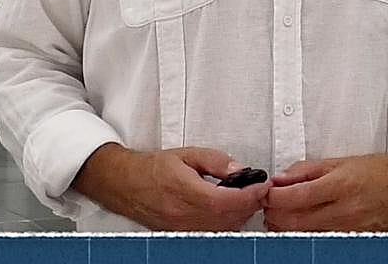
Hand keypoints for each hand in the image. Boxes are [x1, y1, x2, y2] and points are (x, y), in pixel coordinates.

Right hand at [72, 143, 269, 230]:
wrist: (126, 183)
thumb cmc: (152, 168)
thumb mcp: (187, 154)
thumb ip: (216, 161)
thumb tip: (239, 169)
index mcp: (186, 191)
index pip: (227, 201)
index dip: (250, 195)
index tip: (261, 185)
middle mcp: (184, 215)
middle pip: (229, 218)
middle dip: (249, 204)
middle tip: (257, 190)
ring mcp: (183, 228)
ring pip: (223, 229)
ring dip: (240, 215)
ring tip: (244, 198)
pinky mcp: (182, 234)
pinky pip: (212, 234)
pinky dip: (226, 223)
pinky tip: (228, 210)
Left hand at [263, 151, 387, 231]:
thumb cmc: (381, 171)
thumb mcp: (341, 161)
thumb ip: (307, 170)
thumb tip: (280, 178)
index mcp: (340, 185)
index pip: (295, 197)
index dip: (273, 196)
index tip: (266, 192)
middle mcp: (345, 210)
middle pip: (295, 221)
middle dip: (274, 214)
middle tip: (269, 205)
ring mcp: (350, 229)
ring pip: (305, 236)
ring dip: (286, 228)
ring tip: (282, 216)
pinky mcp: (355, 241)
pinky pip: (322, 241)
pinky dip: (306, 235)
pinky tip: (302, 226)